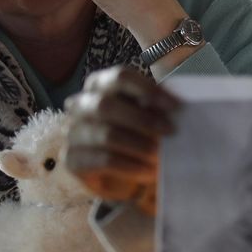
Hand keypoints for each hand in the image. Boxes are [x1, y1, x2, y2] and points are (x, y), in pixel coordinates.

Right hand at [64, 66, 179, 202]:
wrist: (123, 174)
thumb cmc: (138, 135)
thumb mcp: (150, 115)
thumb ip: (158, 105)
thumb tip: (179, 101)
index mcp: (100, 84)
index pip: (120, 77)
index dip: (149, 90)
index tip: (176, 106)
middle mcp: (81, 105)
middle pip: (107, 105)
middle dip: (143, 119)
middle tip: (170, 131)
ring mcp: (73, 132)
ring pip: (106, 134)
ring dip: (140, 145)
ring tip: (161, 155)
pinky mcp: (73, 159)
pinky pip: (103, 160)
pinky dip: (131, 166)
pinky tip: (148, 171)